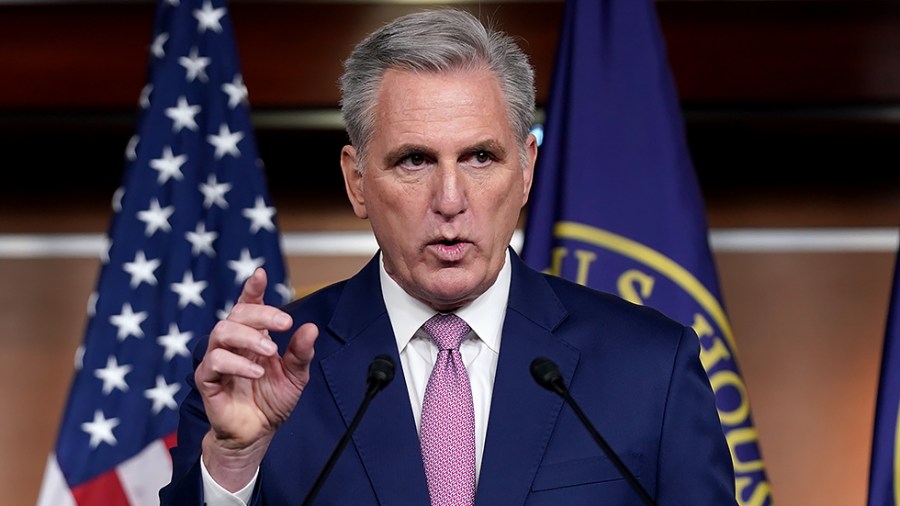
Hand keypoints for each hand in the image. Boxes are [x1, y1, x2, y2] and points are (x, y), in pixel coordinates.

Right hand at [195, 267, 317, 489]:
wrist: (257, 434)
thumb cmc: (271, 401)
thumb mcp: (296, 376)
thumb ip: (301, 352)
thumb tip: (311, 328)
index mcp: (253, 337)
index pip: (248, 306)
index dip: (252, 289)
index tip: (260, 274)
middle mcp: (233, 344)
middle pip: (237, 314)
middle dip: (262, 314)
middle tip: (285, 324)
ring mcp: (218, 360)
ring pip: (221, 332)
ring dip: (248, 337)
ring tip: (270, 352)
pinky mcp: (207, 380)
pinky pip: (214, 362)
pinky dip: (236, 363)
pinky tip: (256, 372)